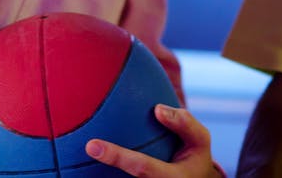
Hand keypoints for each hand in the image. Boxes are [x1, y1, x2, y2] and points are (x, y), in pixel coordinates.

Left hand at [85, 104, 222, 177]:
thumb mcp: (200, 141)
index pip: (141, 168)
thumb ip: (184, 123)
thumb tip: (157, 109)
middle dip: (102, 165)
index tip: (92, 145)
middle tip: (82, 149)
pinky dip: (102, 174)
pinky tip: (89, 158)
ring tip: (81, 154)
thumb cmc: (194, 158)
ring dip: (97, 174)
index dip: (116, 157)